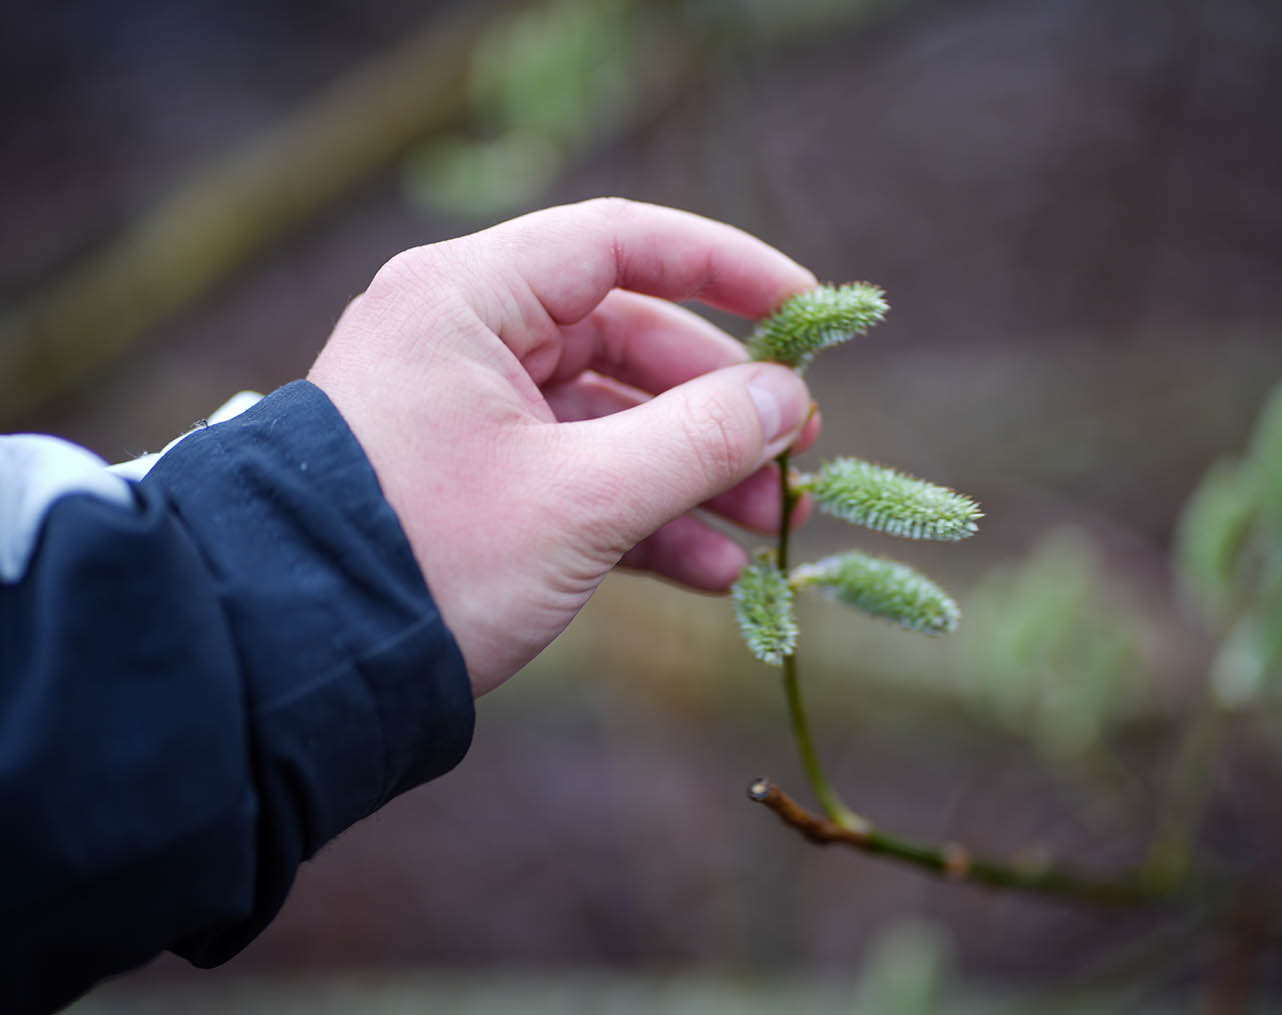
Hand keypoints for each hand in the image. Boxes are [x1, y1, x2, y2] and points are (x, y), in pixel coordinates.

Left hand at [308, 198, 817, 694]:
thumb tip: (788, 401)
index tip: (808, 313)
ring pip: (611, 420)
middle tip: (800, 455)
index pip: (621, 244)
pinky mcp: (473, 485)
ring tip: (772, 529)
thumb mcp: (579, 499)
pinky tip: (714, 572)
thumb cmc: (426, 559)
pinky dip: (645, 518)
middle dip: (721, 406)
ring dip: (695, 474)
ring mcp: (469, 416)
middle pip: (629, 341)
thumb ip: (698, 440)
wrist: (290, 670)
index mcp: (468, 300)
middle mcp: (466, 340)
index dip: (727, 270)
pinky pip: (579, 479)